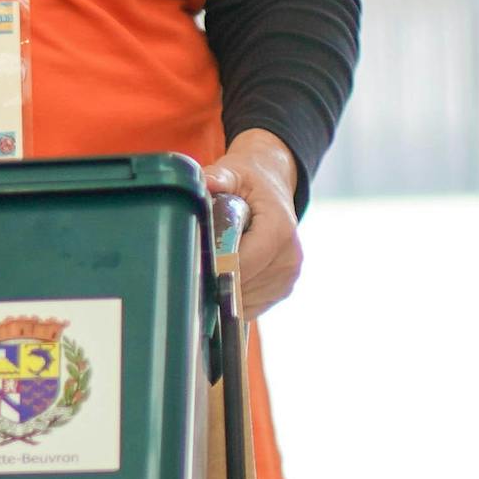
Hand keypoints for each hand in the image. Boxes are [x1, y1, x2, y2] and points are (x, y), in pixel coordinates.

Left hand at [205, 131, 304, 319]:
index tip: (189, 266)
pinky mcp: (282, 289)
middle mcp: (290, 257)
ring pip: (243, 301)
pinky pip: (249, 306)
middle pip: (241, 285)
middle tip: (190, 265)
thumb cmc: (250, 181)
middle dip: (212, 280)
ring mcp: (288, 276)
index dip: (214, 268)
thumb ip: (218, 178)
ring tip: (210, 265)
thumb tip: (203, 182)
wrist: (274, 187)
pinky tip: (222, 276)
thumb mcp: (234, 172)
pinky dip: (231, 297)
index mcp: (279, 228)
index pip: (243, 263)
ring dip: (221, 291)